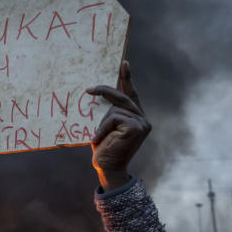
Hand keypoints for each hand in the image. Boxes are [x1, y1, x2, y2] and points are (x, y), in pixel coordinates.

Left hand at [86, 61, 150, 190]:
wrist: (108, 168)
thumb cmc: (104, 150)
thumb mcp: (105, 127)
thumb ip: (108, 113)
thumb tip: (98, 93)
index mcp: (136, 117)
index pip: (131, 94)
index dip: (127, 78)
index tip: (123, 62)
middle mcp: (142, 119)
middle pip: (122, 97)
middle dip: (105, 91)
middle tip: (89, 89)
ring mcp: (142, 123)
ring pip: (115, 109)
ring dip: (102, 123)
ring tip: (99, 138)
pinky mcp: (137, 127)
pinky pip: (113, 118)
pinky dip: (103, 128)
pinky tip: (100, 139)